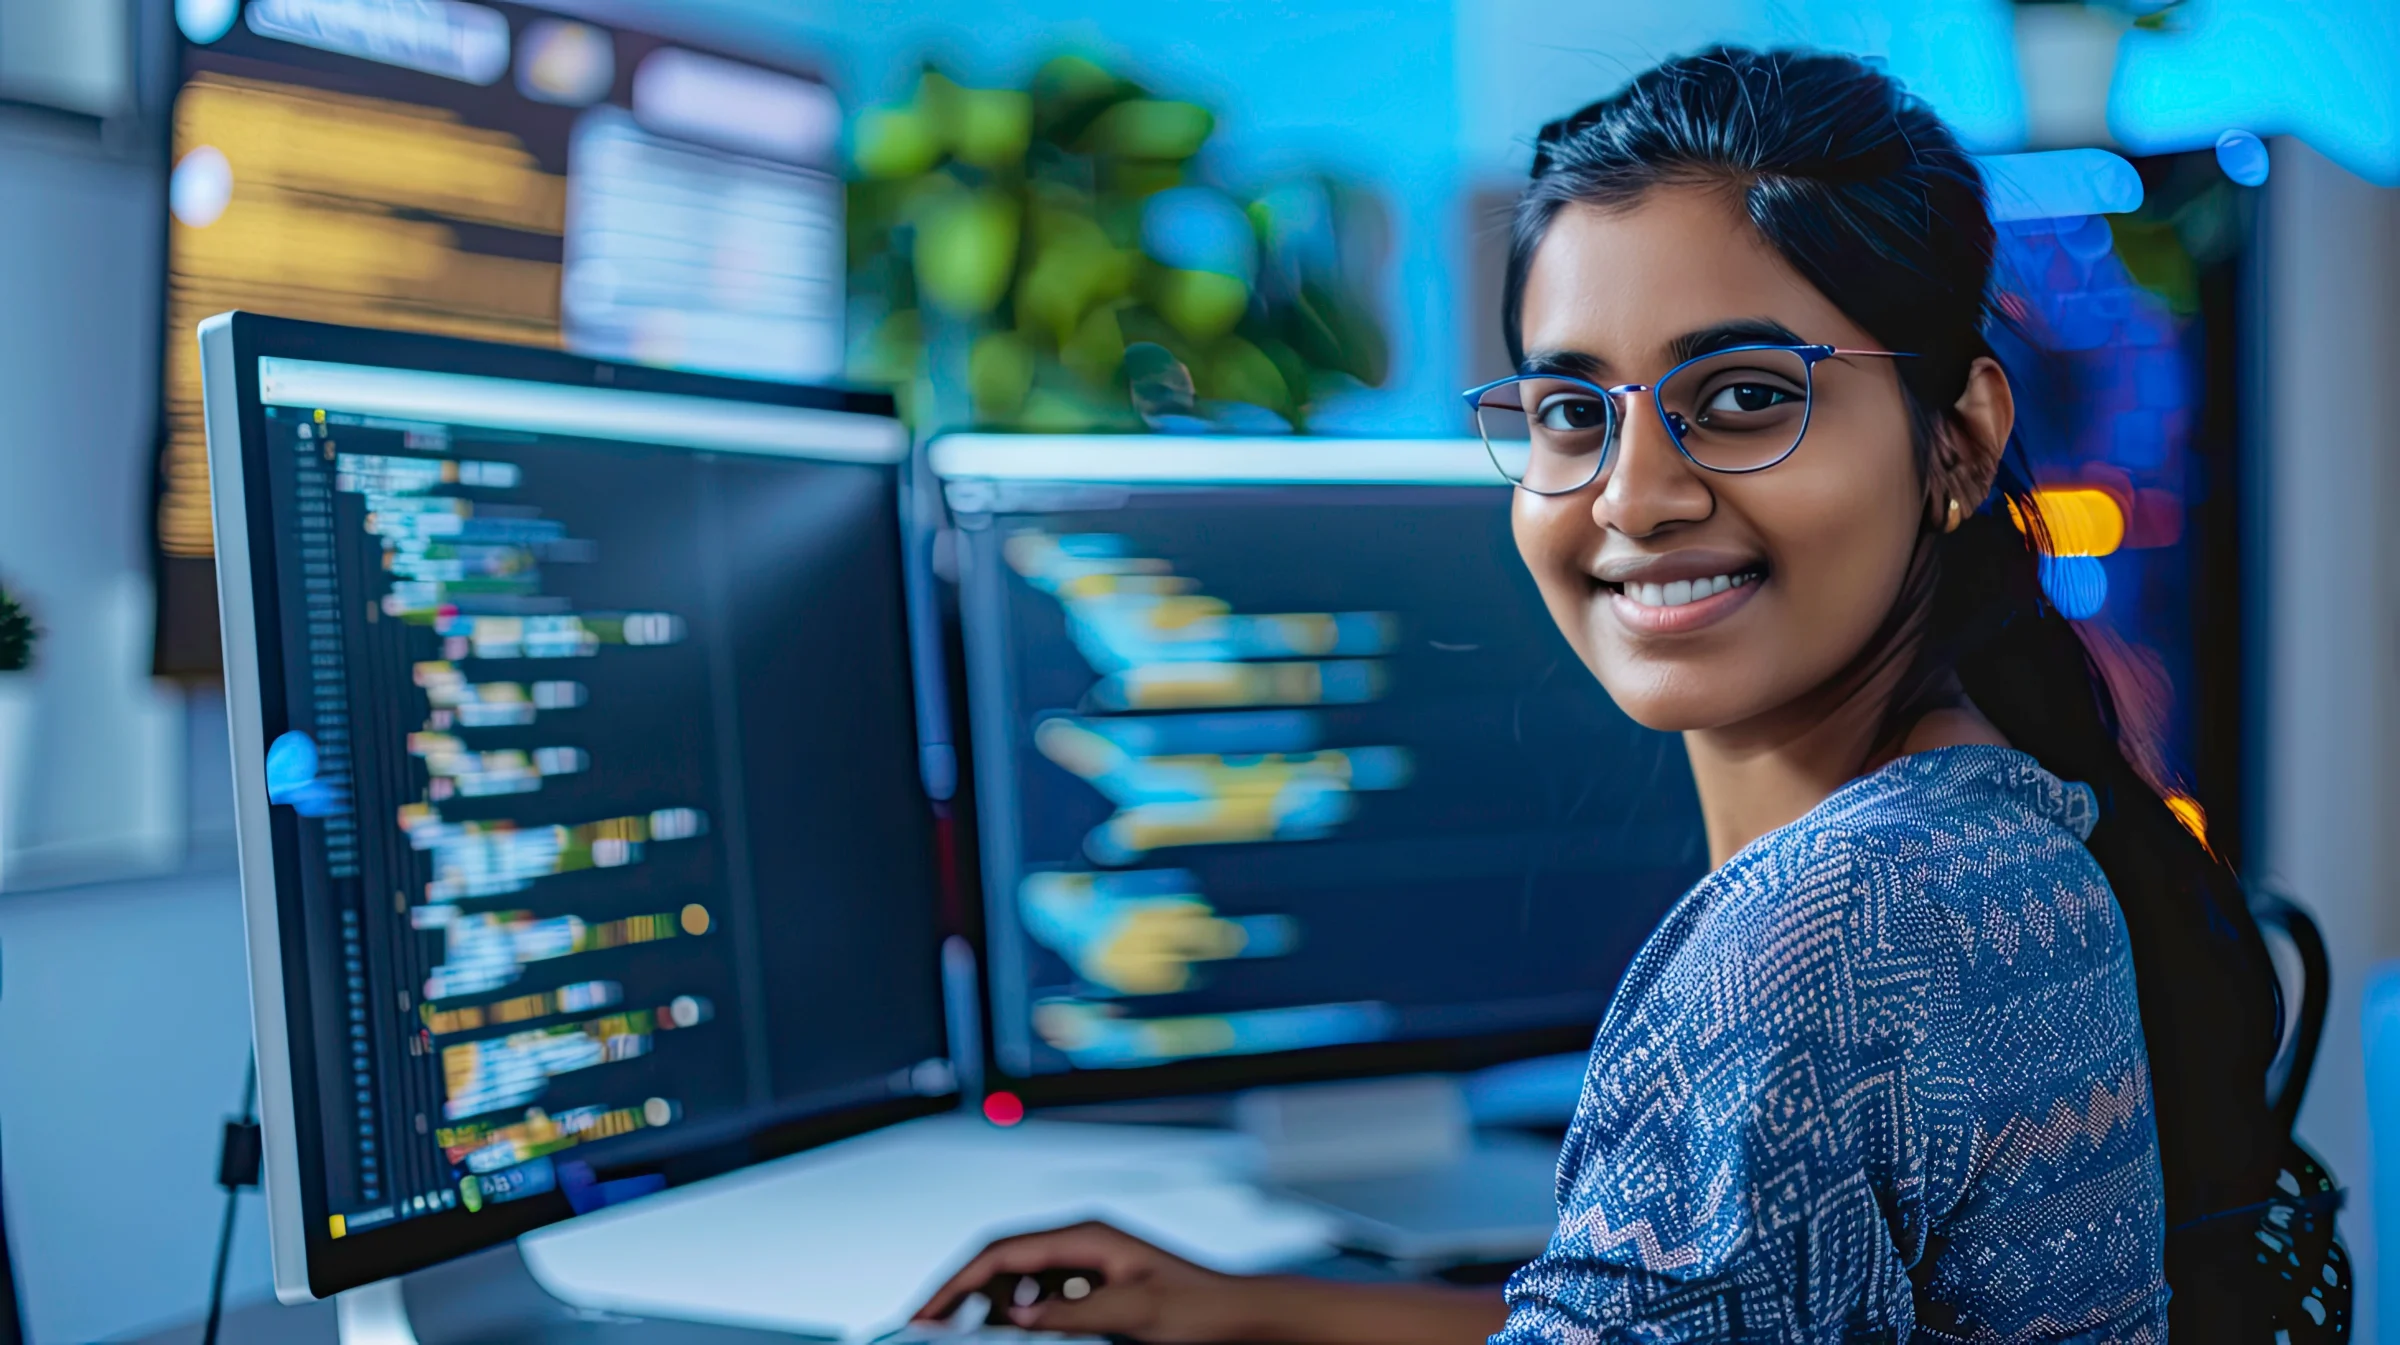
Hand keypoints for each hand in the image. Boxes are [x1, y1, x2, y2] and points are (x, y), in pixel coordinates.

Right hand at [913, 1221, 1258, 1341]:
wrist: (1240, 1313)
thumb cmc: (1199, 1307)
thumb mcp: (1135, 1312)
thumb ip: (1074, 1312)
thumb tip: (1019, 1314)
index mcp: (1086, 1234)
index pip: (1002, 1251)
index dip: (957, 1282)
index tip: (927, 1312)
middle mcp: (1082, 1239)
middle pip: (1002, 1258)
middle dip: (961, 1290)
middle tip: (926, 1324)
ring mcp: (1088, 1259)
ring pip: (1018, 1275)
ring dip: (988, 1302)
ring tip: (958, 1330)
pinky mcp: (1096, 1281)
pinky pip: (1042, 1292)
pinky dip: (1018, 1311)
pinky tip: (1008, 1330)